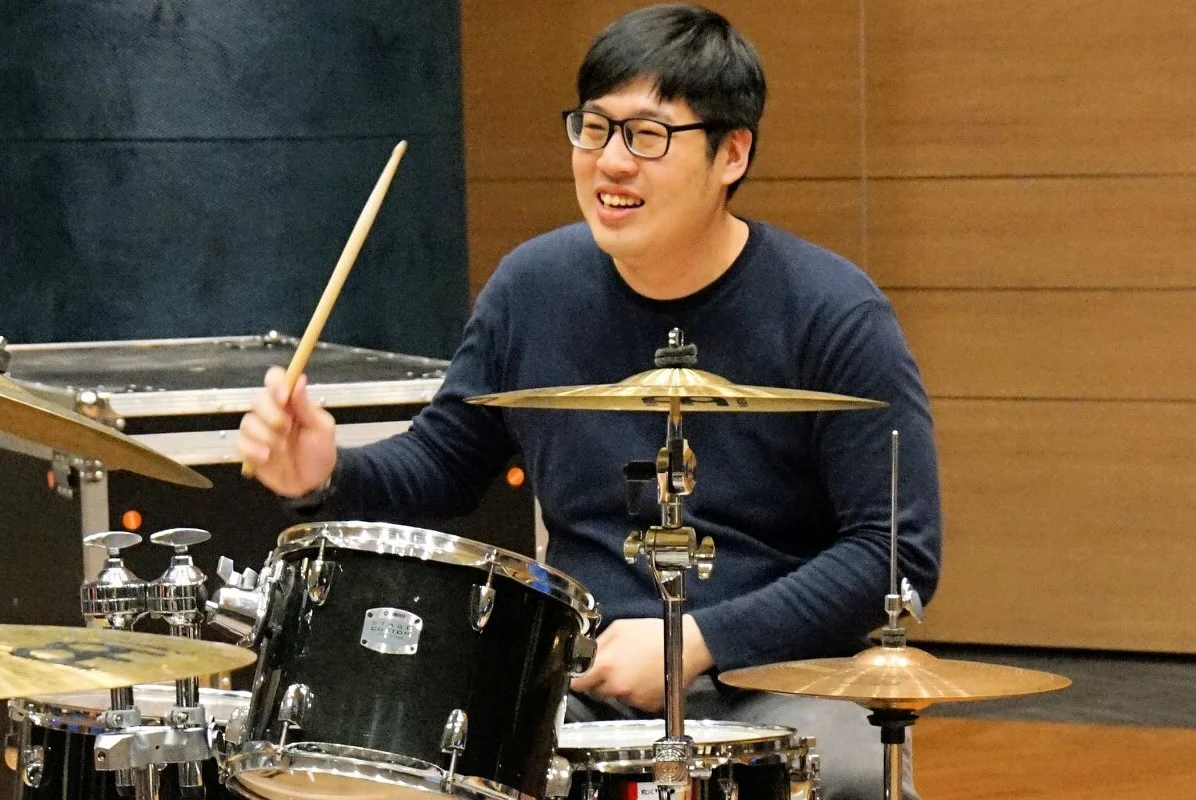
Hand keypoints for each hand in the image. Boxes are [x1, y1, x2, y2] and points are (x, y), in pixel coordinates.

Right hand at [237, 366, 336, 495]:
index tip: (283, 396)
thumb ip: (306, 406)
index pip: (274, 379)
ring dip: (265, 436)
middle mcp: (271, 412)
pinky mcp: (249, 450)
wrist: (313, 483)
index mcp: (290, 403)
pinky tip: (266, 457)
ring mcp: (258, 431)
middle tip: (287, 429)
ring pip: (247, 422)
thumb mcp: (321, 428)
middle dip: (272, 415)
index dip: (275, 384)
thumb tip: (300, 380)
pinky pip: (240, 443)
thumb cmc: (320, 452)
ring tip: (281, 448)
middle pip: (257, 399)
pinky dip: (253, 450)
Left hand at [570, 615, 713, 712]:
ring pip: (617, 697)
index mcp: (607, 667)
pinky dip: (637, 693)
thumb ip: (599, 644)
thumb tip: (586, 654)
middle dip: (601, 681)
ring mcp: (634, 699)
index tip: (581, 674)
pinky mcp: (649, 706)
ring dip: (621, 686)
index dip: (579, 678)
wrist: (687, 646)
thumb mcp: (619, 628)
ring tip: (635, 668)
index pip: (578, 684)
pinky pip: (635, 701)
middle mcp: (618, 687)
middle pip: (597, 692)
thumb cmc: (654, 634)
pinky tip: (646, 677)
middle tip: (615, 666)